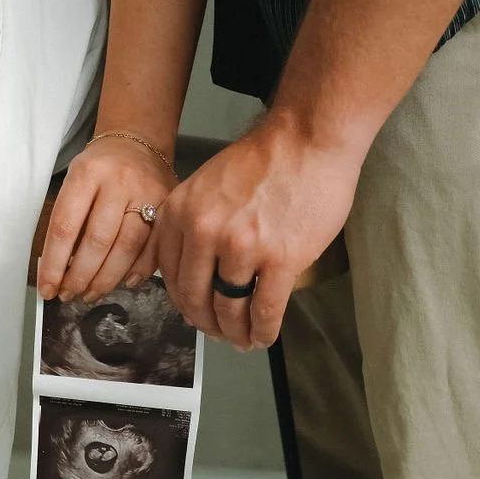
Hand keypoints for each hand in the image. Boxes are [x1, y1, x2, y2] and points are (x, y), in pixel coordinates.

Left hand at [37, 135, 173, 302]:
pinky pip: (154, 248)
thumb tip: (59, 271)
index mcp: (88, 173)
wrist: (138, 144)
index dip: (55, 263)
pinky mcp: (169, 207)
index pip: (65, 226)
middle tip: (70, 295)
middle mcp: (119, 182)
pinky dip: (138, 271)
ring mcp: (148, 194)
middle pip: (98, 241)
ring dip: (106, 279)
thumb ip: (68, 222)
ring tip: (91, 293)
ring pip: (126, 248)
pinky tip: (124, 283)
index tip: (48, 288)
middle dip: (80, 276)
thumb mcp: (75, 182)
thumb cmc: (99, 170)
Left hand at [140, 113, 365, 349]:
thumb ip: (191, 225)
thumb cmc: (263, 161)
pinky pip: (265, 310)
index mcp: (180, 213)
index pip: (172, 277)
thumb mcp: (205, 186)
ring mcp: (241, 247)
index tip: (196, 316)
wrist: (308, 139)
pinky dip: (263, 331)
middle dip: (208, 325)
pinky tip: (264, 337)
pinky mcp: (280, 259)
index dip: (185, 304)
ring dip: (236, 333)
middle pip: (196, 299)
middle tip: (219, 334)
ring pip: (230, 309)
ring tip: (243, 340)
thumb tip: (193, 275)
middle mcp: (204, 232)